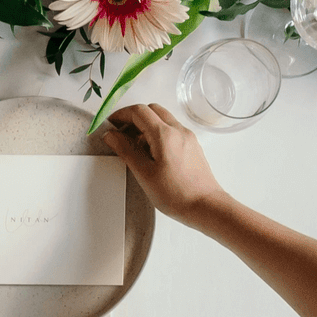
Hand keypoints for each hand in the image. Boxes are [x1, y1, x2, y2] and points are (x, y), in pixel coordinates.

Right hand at [100, 105, 225, 226]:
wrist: (206, 206)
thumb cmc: (176, 194)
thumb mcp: (144, 173)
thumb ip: (126, 150)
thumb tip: (111, 135)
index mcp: (164, 134)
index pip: (139, 111)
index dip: (121, 115)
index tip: (110, 125)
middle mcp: (179, 130)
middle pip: (152, 110)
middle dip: (133, 118)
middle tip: (121, 134)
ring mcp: (188, 137)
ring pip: (163, 119)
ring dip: (146, 125)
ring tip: (135, 147)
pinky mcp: (192, 145)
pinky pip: (172, 130)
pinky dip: (158, 133)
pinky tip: (152, 153)